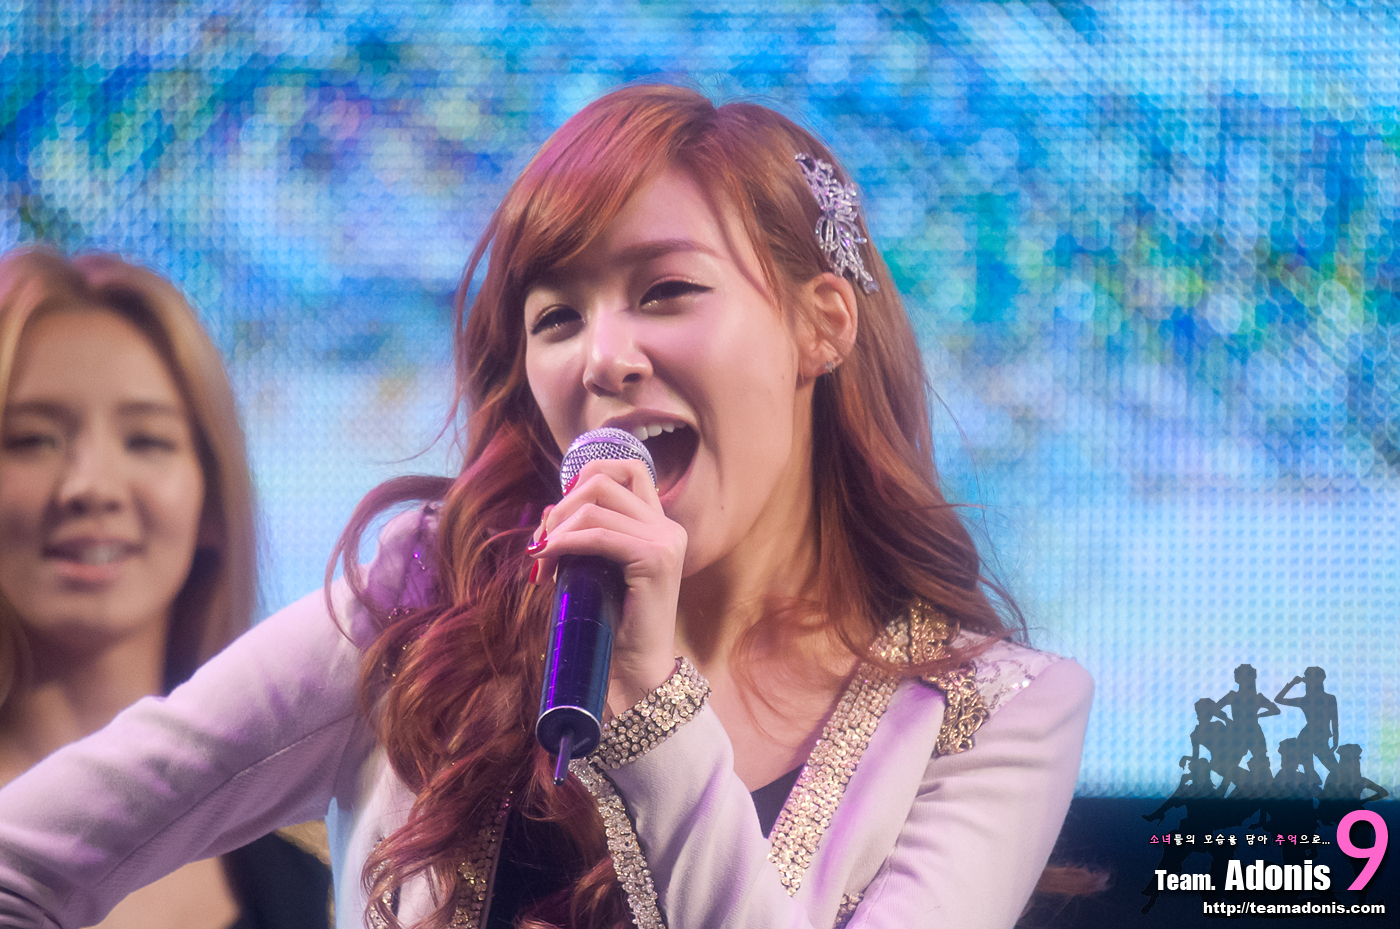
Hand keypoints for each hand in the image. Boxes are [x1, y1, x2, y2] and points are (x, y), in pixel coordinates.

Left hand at [527, 458, 687, 715]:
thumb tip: (546, 511)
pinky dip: (564, 543)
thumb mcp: (596, 568)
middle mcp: (668, 528)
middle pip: (604, 481)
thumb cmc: (611, 623)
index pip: (628, 469)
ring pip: (595, 507)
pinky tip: (547, 559)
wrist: (635, 670)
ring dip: (557, 528)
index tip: (561, 506)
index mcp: (660, 525)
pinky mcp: (654, 560)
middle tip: (541, 541)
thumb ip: (584, 535)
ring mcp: (665, 541)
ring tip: (540, 557)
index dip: (588, 474)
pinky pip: (597, 535)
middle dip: (562, 504)